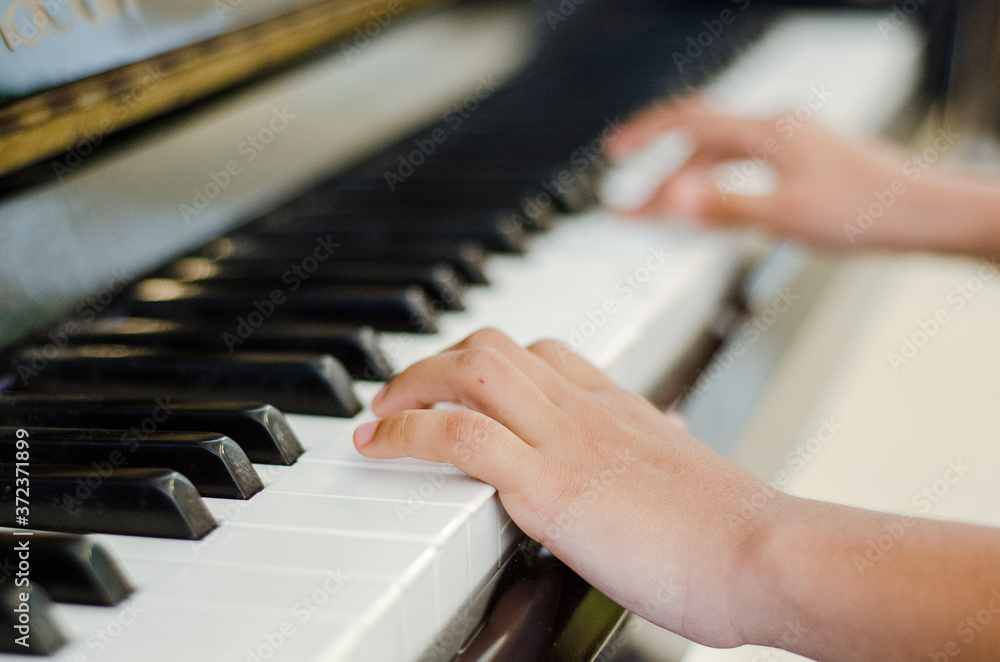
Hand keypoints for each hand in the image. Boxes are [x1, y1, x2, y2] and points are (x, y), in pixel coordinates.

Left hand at [353, 328, 780, 647]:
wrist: (766, 555)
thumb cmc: (737, 533)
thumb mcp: (692, 478)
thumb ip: (665, 451)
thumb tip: (662, 437)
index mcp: (620, 410)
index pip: (545, 353)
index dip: (491, 361)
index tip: (461, 383)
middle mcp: (588, 410)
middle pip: (496, 346)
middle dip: (437, 361)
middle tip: (404, 392)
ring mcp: (567, 441)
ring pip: (472, 370)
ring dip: (411, 384)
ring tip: (379, 413)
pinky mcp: (550, 485)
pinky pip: (462, 434)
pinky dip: (408, 430)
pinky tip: (381, 444)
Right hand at [605, 98, 999, 255]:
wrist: (925, 214)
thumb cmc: (867, 212)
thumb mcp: (785, 216)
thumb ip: (724, 208)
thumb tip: (673, 200)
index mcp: (770, 131)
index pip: (692, 123)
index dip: (647, 135)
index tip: (615, 150)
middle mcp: (779, 129)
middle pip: (704, 138)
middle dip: (661, 162)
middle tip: (632, 189)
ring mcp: (794, 145)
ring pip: (726, 155)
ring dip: (691, 179)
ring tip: (666, 210)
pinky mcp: (805, 164)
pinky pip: (747, 166)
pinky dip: (720, 184)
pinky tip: (719, 206)